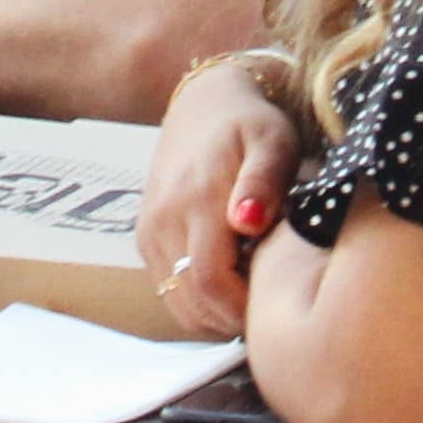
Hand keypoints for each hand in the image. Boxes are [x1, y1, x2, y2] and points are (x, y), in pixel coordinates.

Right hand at [137, 58, 302, 342]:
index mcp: (197, 199)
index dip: (244, 308)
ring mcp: (149, 231)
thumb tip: (248, 222)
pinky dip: (197, 301)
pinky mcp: (145, 238)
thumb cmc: (250, 125)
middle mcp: (163, 220)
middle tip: (270, 306)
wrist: (202, 104)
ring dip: (214, 314)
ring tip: (251, 295)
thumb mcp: (271, 141)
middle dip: (232, 318)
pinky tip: (229, 283)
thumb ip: (263, 180)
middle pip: (192, 301)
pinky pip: (167, 290)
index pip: (211, 282)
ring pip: (176, 301)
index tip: (278, 302)